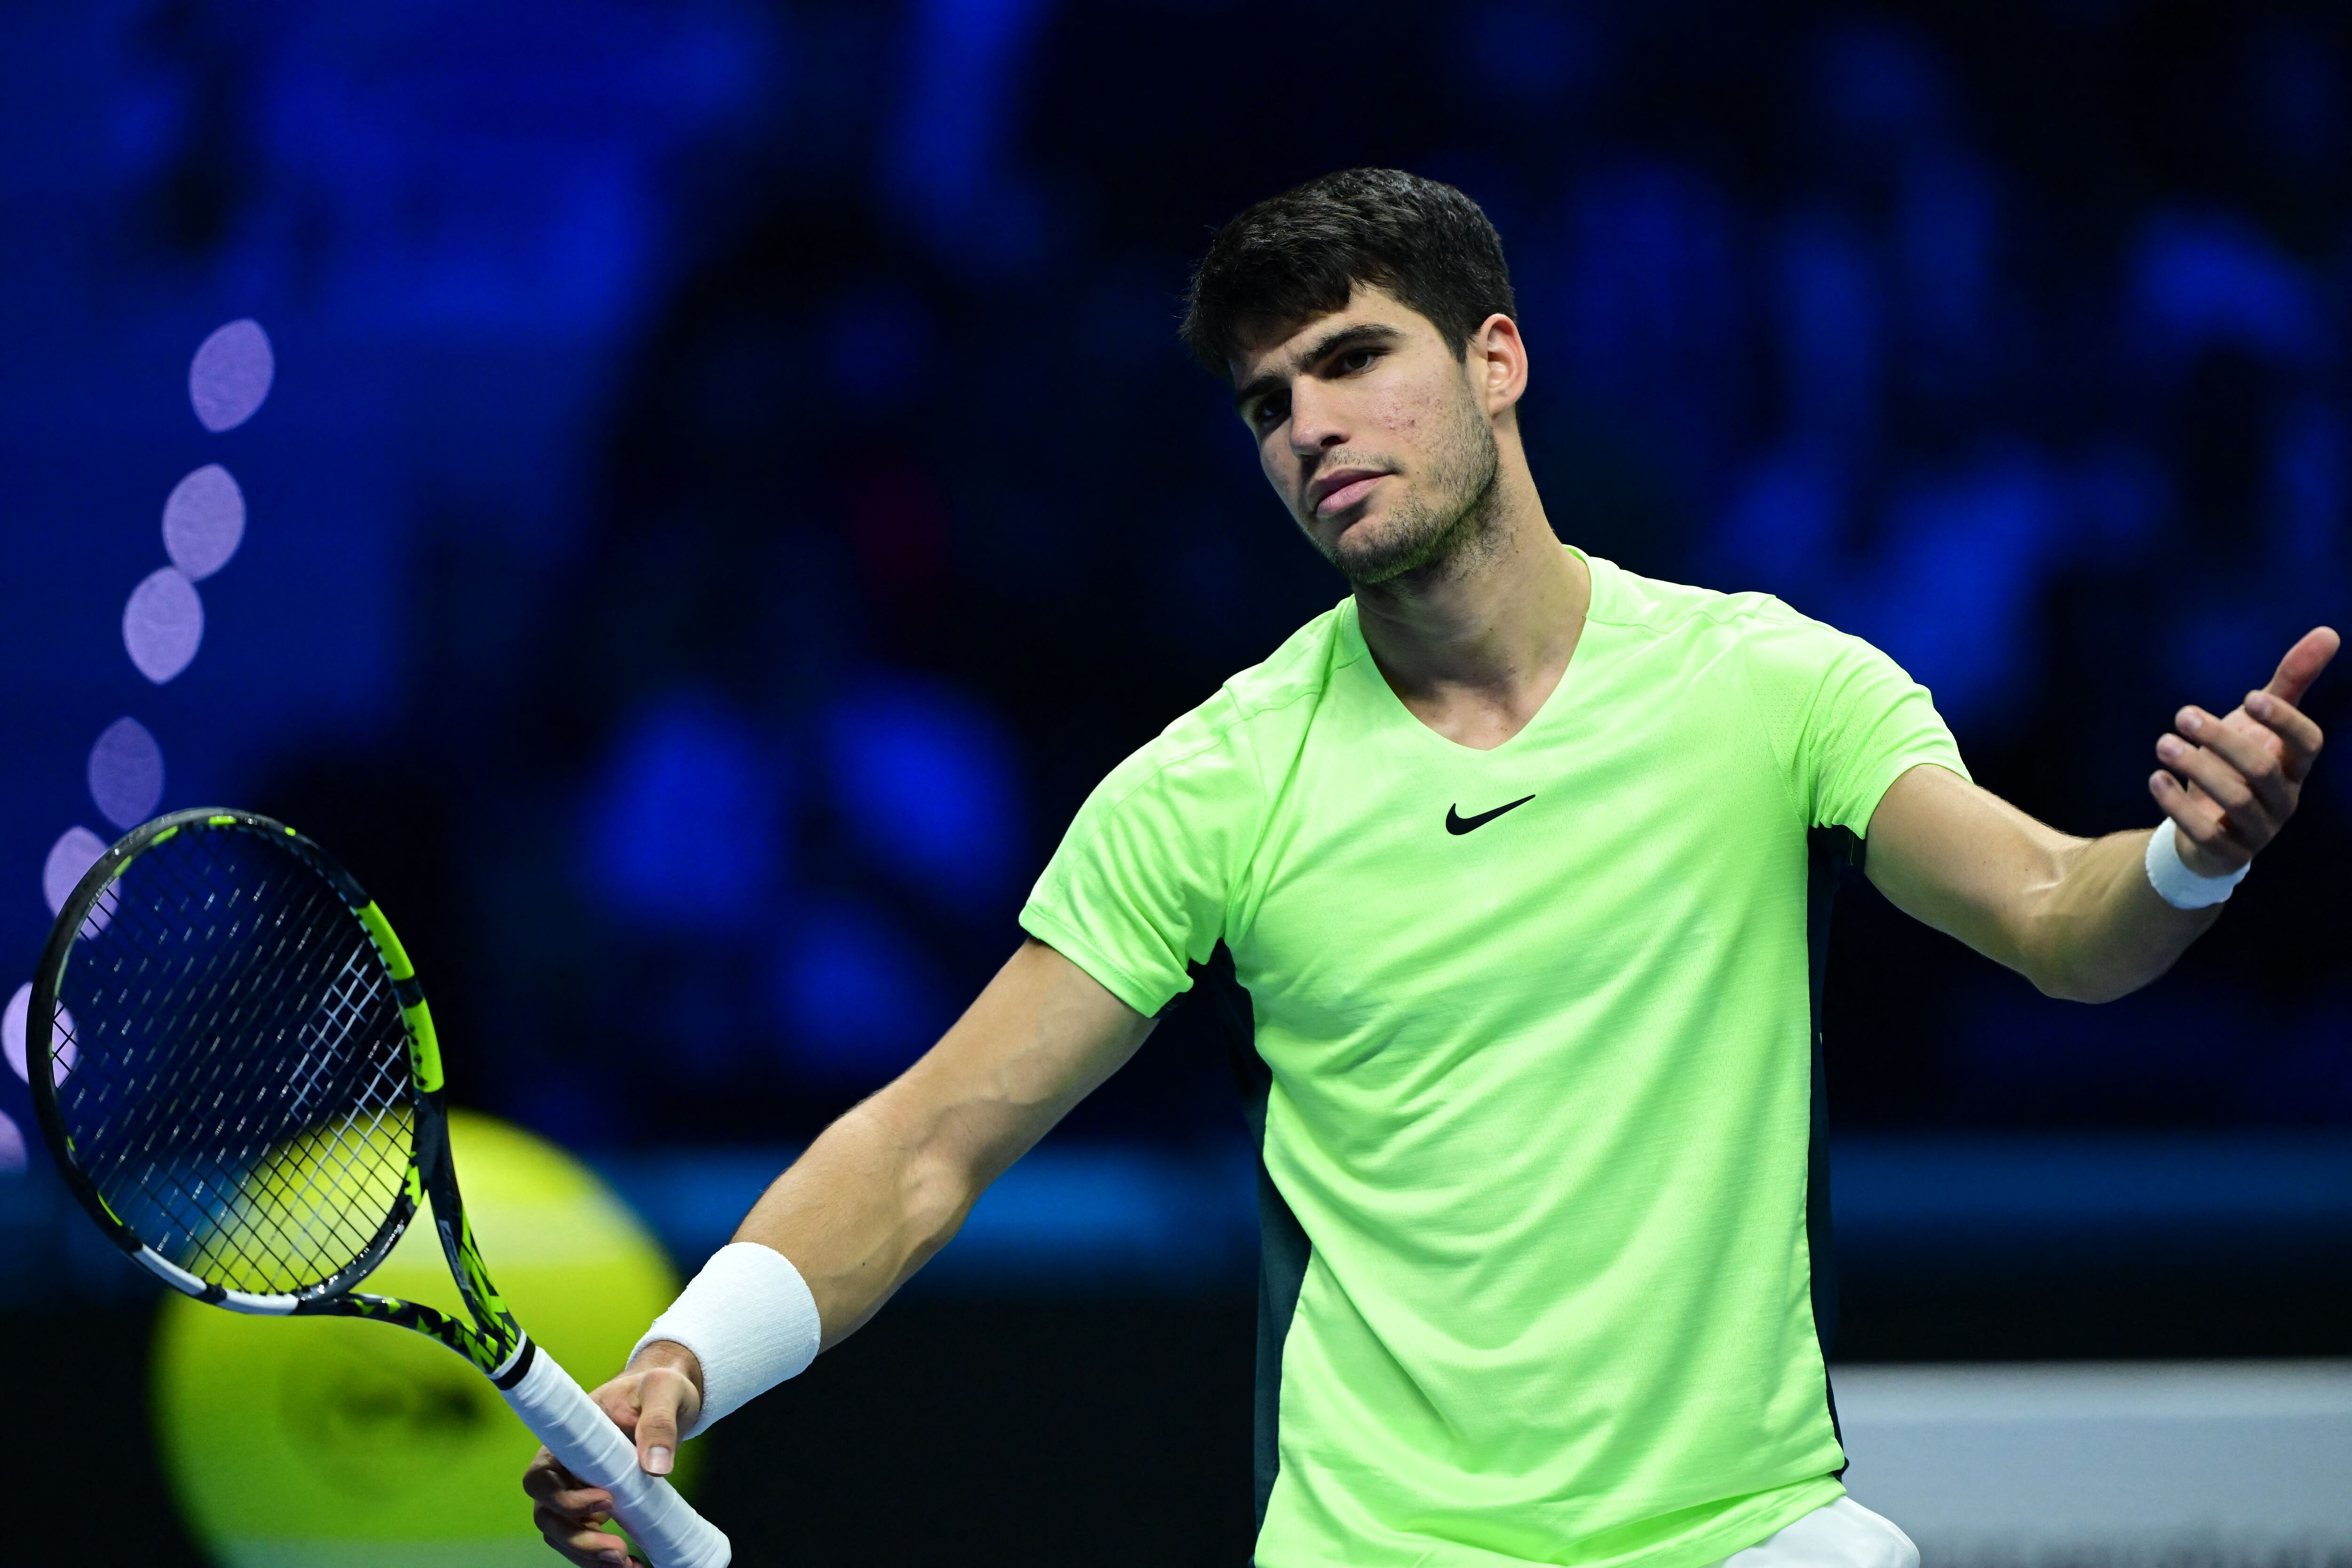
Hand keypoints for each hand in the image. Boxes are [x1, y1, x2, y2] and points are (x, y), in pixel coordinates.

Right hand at [521, 1343, 703, 1566]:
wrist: (668, 1397)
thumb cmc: (659, 1386)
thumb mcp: (664, 1391)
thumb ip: (659, 1423)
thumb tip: (658, 1467)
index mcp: (566, 1440)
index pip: (540, 1478)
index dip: (562, 1499)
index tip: (605, 1502)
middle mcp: (564, 1469)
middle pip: (548, 1515)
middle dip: (577, 1539)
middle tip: (617, 1550)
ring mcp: (578, 1490)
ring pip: (564, 1534)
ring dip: (587, 1555)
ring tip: (626, 1564)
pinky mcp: (598, 1506)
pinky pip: (587, 1538)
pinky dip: (601, 1557)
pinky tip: (631, 1565)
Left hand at [2150, 626, 2337, 876]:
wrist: (2208, 830)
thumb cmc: (2237, 765)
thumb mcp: (2258, 724)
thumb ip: (2289, 682)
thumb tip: (2328, 631)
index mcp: (2295, 766)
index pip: (2309, 743)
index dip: (2285, 721)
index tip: (2249, 697)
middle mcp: (2283, 798)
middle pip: (2263, 769)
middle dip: (2222, 739)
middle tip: (2182, 714)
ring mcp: (2258, 830)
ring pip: (2235, 799)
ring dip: (2195, 767)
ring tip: (2163, 744)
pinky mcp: (2227, 853)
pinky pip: (2205, 833)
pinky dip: (2176, 804)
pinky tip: (2155, 777)